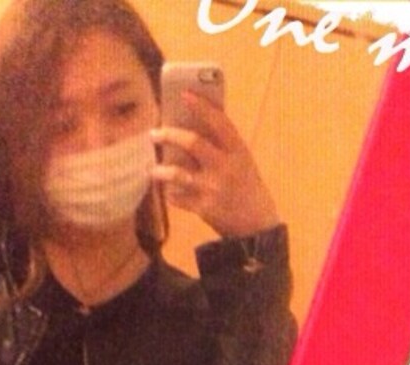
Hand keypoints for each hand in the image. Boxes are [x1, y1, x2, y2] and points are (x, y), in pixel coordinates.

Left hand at [151, 92, 279, 238]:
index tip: (184, 94)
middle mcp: (226, 167)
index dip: (202, 106)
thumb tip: (190, 126)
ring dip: (162, 170)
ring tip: (152, 169)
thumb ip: (222, 146)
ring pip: (179, 173)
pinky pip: (178, 198)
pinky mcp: (204, 209)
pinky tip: (168, 192)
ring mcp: (213, 189)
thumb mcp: (242, 162)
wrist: (257, 225)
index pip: (219, 122)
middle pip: (193, 143)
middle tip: (154, 133)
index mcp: (238, 150)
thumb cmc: (246, 186)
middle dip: (170, 135)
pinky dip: (171, 194)